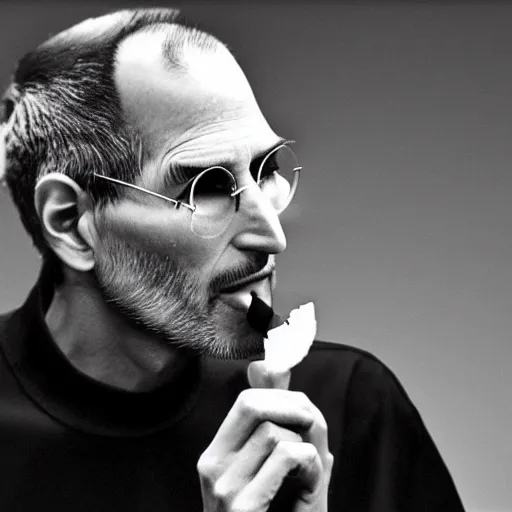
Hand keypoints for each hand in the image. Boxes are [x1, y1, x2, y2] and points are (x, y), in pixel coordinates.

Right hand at [197, 361, 332, 510]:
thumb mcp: (272, 466)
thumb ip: (272, 418)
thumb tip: (266, 365)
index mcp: (216, 453)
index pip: (247, 399)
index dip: (283, 397)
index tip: (305, 413)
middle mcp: (211, 465)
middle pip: (255, 404)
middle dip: (296, 410)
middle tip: (314, 434)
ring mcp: (223, 488)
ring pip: (277, 432)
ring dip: (308, 448)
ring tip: (308, 474)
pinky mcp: (241, 508)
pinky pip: (287, 457)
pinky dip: (310, 465)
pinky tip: (309, 485)